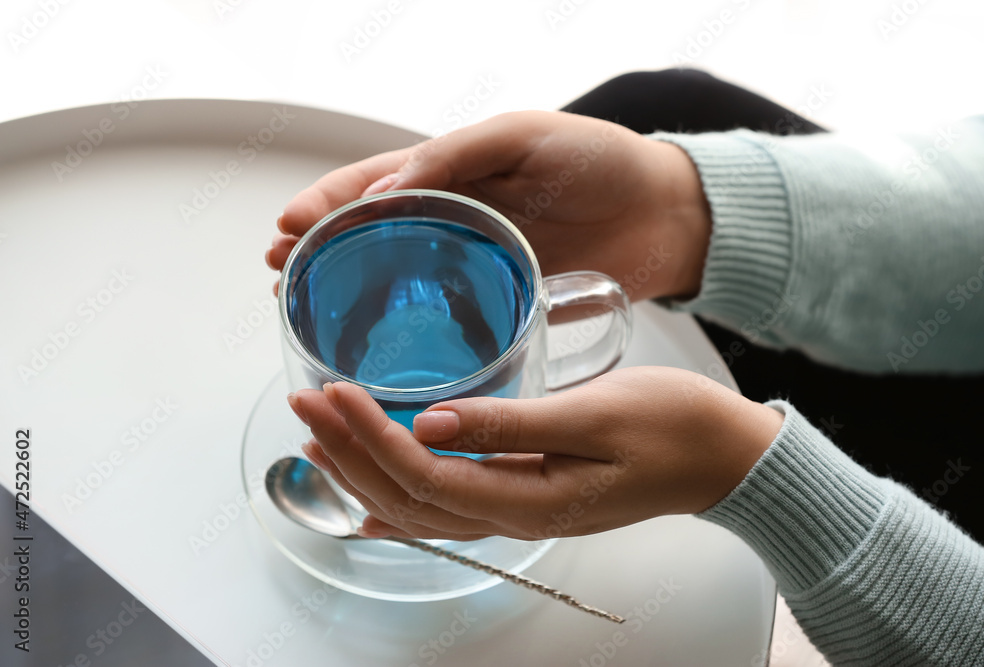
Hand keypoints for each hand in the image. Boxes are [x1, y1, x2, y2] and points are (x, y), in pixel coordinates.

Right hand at [266, 110, 711, 300]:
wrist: (666, 216)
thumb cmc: (601, 160)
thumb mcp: (523, 136)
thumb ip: (457, 155)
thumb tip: (386, 191)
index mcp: (454, 172)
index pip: (372, 185)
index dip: (326, 205)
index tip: (286, 228)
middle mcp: (456, 221)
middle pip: (372, 238)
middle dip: (323, 255)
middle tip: (282, 278)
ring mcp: (477, 266)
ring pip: (402, 283)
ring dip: (355, 299)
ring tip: (313, 318)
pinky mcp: (504, 305)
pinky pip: (448, 321)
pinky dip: (414, 335)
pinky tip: (386, 353)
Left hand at [288, 367, 783, 540]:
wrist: (722, 457)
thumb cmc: (672, 428)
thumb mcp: (595, 416)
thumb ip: (509, 424)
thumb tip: (428, 422)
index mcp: (526, 499)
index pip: (422, 473)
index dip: (368, 436)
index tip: (332, 391)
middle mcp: (512, 516)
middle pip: (406, 496)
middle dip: (348, 451)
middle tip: (304, 401)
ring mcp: (517, 511)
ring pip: (417, 506)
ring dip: (363, 471)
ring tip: (318, 434)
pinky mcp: (524, 495)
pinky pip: (443, 507)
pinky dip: (396, 495)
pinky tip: (369, 494)